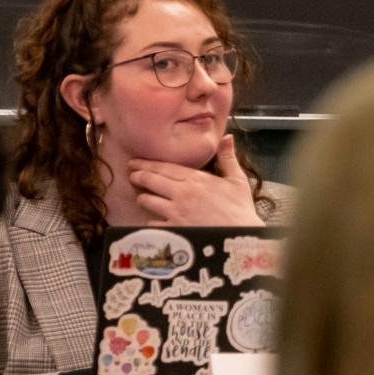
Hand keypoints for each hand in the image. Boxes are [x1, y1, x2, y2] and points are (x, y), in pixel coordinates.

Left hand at [126, 135, 262, 226]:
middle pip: (149, 181)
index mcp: (195, 179)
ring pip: (146, 200)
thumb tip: (227, 137)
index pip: (163, 167)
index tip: (135, 162)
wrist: (241, 237)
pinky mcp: (173, 230)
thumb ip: (228, 158)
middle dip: (138, 176)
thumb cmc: (241, 209)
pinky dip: (152, 221)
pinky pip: (152, 223)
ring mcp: (175, 213)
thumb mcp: (238, 180)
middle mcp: (181, 194)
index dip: (146, 164)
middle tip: (132, 175)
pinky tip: (154, 221)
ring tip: (143, 198)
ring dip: (143, 198)